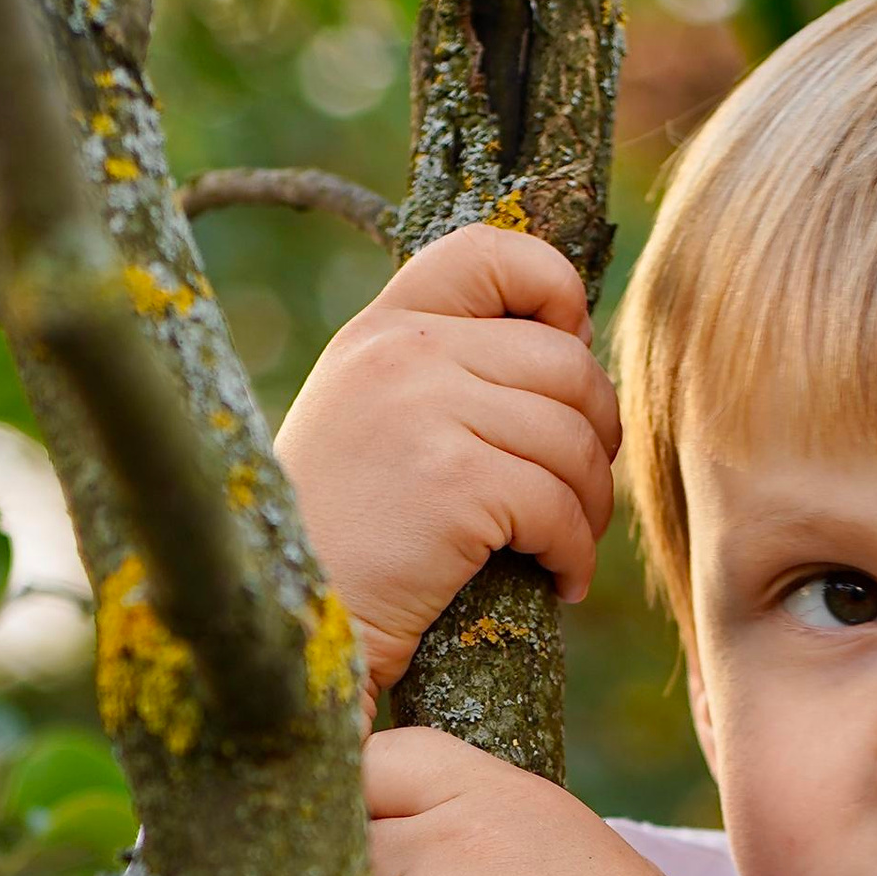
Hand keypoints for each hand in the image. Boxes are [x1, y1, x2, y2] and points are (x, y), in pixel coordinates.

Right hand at [279, 226, 620, 692]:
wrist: (281, 622)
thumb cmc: (334, 542)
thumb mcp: (364, 422)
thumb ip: (438, 374)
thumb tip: (571, 347)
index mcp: (381, 330)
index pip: (491, 253)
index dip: (556, 293)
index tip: (568, 353)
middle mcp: (403, 353)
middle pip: (564, 363)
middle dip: (595, 431)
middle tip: (582, 487)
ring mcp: (427, 412)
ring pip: (573, 440)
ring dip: (590, 504)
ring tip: (571, 545)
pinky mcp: (454, 483)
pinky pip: (560, 507)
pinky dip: (576, 555)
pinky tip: (562, 582)